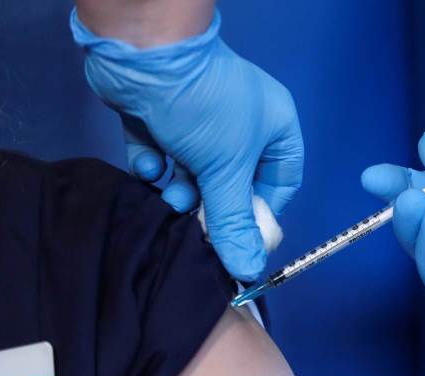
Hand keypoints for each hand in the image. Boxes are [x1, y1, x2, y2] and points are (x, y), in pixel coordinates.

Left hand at [71, 10, 302, 280]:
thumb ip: (234, 223)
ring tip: (171, 197)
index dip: (262, 213)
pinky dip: (155, 165)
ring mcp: (200, 119)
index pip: (280, 183)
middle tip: (197, 226)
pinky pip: (163, 154)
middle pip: (234, 183)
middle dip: (214, 205)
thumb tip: (246, 272)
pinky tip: (147, 165)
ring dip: (183, 190)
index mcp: (275, 127)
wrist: (144, 53)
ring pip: (196, 172)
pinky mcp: (161, 117)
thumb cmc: (204, 108)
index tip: (240, 240)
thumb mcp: (226, 170)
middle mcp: (242, 124)